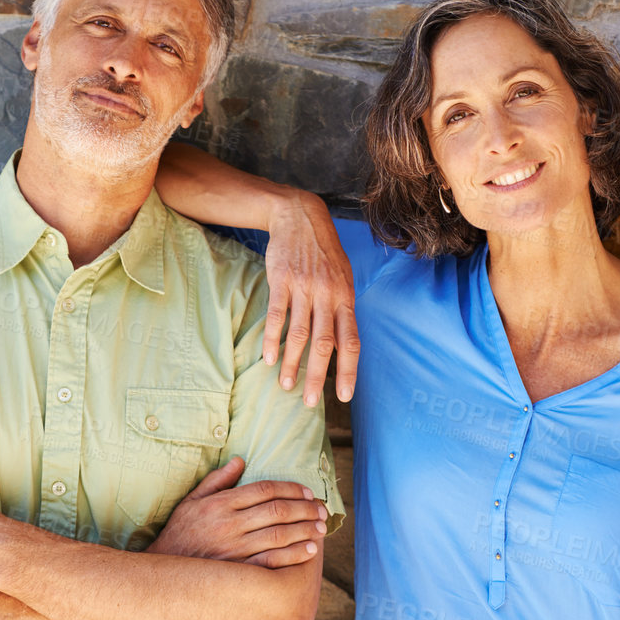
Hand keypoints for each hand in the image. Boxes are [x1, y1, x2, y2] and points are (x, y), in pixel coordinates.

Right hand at [147, 457, 327, 567]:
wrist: (164, 572)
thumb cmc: (180, 534)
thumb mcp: (191, 501)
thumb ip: (217, 480)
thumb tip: (240, 461)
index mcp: (220, 504)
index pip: (264, 490)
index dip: (290, 489)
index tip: (306, 492)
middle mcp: (229, 524)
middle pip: (277, 510)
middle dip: (305, 508)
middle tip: (321, 509)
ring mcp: (234, 549)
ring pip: (279, 534)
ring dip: (305, 529)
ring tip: (321, 527)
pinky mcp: (238, 571)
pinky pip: (272, 561)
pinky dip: (294, 555)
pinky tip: (309, 550)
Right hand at [262, 191, 359, 406]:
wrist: (300, 217)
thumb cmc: (324, 253)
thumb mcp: (343, 277)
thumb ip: (342, 308)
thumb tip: (343, 343)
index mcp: (346, 298)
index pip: (351, 341)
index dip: (348, 370)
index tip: (344, 396)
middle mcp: (328, 295)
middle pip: (325, 344)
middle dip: (319, 376)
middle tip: (311, 402)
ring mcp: (304, 288)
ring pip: (300, 334)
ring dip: (292, 363)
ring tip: (286, 386)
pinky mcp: (282, 281)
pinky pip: (277, 315)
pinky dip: (272, 339)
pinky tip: (268, 358)